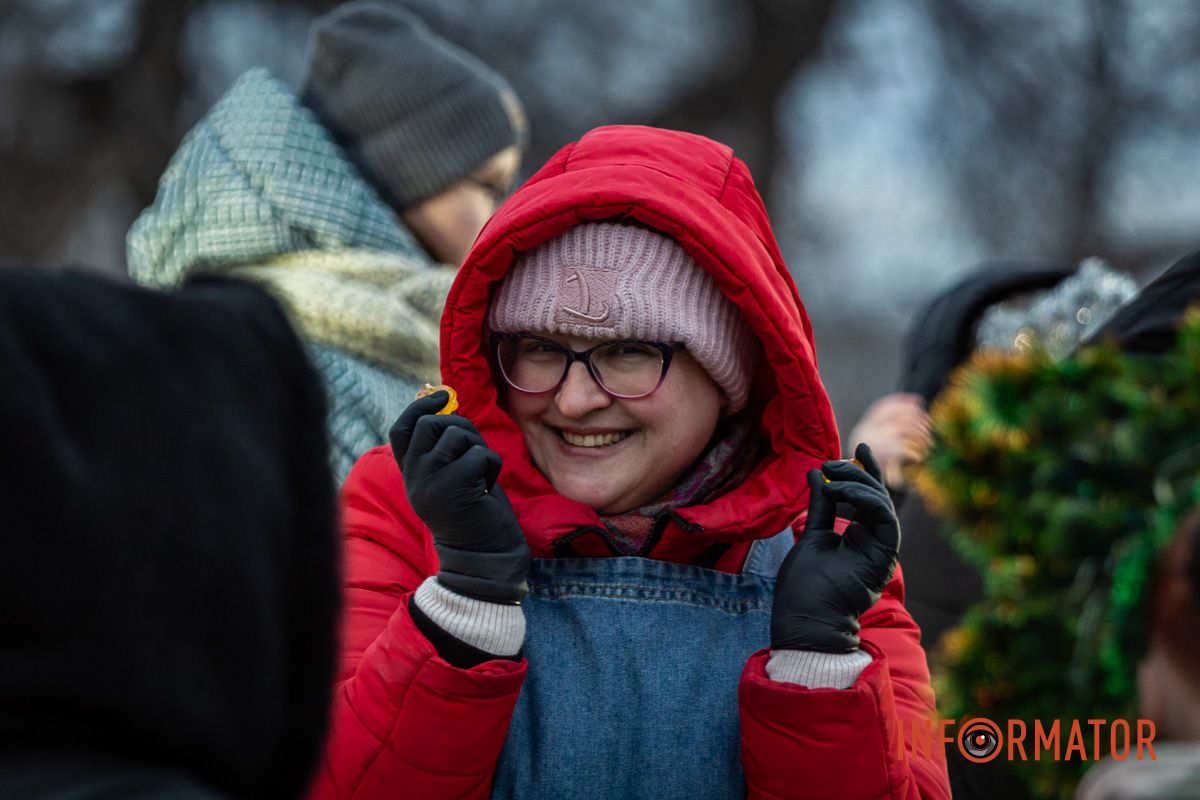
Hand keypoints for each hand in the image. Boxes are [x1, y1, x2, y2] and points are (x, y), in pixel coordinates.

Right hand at [389, 391, 529, 603]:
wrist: (485, 557)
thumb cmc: (476, 513)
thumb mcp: (451, 477)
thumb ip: (445, 446)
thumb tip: (448, 406)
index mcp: (411, 474)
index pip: (402, 429)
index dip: (421, 407)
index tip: (443, 396)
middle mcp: (414, 478)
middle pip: (431, 424)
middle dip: (461, 428)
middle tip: (475, 454)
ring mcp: (429, 483)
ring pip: (457, 436)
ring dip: (479, 449)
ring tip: (480, 476)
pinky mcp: (452, 489)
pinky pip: (479, 454)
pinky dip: (492, 466)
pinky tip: (487, 489)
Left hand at [771, 443, 900, 652]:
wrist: (805, 618)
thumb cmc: (804, 585)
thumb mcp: (812, 534)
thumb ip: (820, 506)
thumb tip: (816, 472)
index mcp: (858, 538)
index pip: (868, 498)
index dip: (865, 471)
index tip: (857, 447)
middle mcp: (873, 542)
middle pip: (879, 497)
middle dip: (860, 472)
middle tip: (834, 461)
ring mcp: (881, 549)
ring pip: (884, 505)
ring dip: (859, 483)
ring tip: (832, 475)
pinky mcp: (885, 555)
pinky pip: (886, 519)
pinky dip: (866, 500)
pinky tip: (841, 491)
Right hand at [845, 393, 931, 488]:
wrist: (868, 495)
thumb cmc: (879, 470)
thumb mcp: (883, 444)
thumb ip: (895, 425)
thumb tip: (917, 401)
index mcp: (863, 429)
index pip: (883, 407)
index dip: (901, 402)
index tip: (919, 400)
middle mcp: (865, 434)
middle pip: (896, 416)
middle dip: (916, 419)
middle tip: (929, 427)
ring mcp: (872, 445)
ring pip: (903, 430)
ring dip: (920, 436)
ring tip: (928, 445)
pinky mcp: (882, 458)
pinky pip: (906, 449)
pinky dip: (916, 453)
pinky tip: (919, 459)